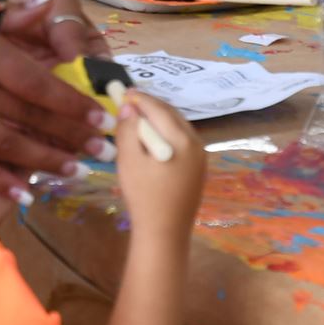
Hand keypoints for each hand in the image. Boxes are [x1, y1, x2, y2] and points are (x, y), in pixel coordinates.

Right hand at [0, 0, 117, 202]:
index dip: (70, 102)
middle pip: (27, 116)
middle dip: (70, 135)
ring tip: (76, 170)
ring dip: (43, 160)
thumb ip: (13, 13)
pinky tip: (26, 195)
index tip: (100, 116)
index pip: (34, 84)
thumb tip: (49, 0)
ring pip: (3, 144)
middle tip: (105, 150)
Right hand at [112, 94, 205, 233]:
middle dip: (150, 106)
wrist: (164, 233)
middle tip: (128, 103)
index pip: (159, 108)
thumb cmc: (144, 196)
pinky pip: (181, 141)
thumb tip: (129, 106)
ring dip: (158, 119)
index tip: (122, 91)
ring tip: (137, 120)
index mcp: (182, 139)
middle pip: (172, 114)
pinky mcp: (198, 168)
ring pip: (177, 127)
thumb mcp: (129, 160)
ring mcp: (200, 156)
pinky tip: (152, 141)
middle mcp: (196, 143)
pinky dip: (166, 134)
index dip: (140, 98)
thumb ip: (128, 130)